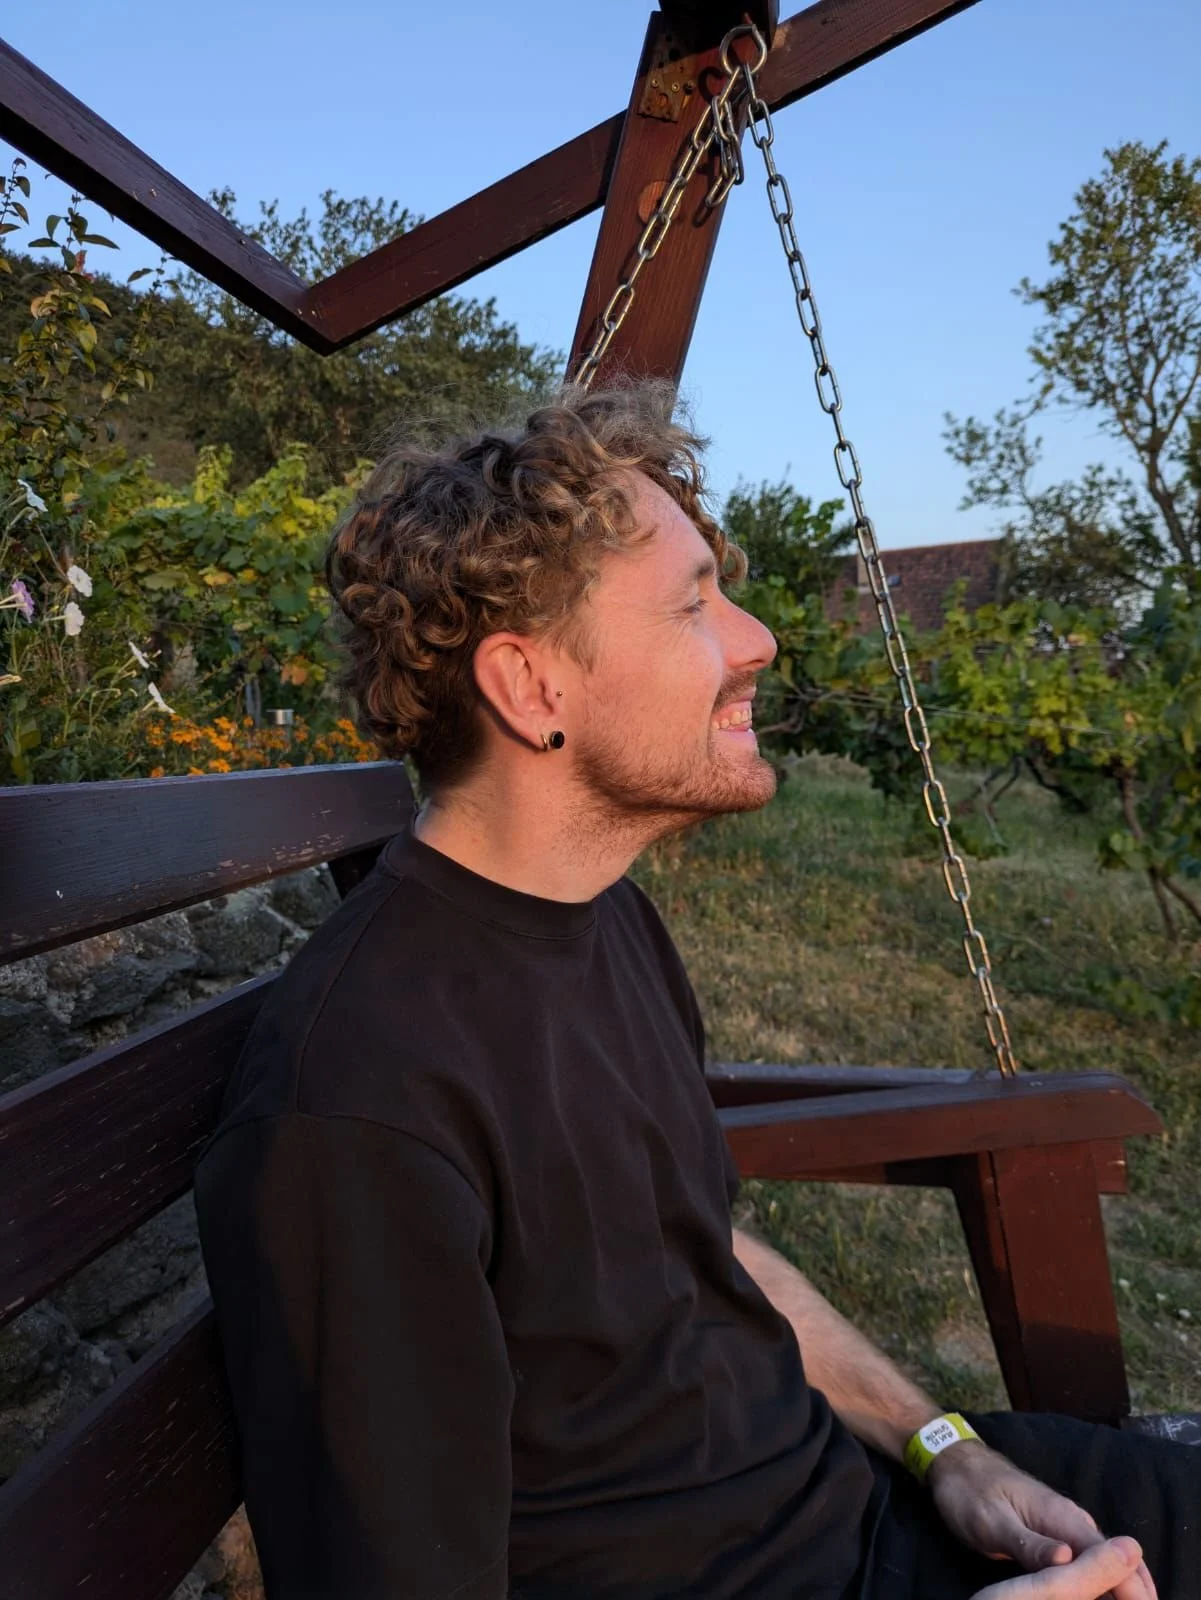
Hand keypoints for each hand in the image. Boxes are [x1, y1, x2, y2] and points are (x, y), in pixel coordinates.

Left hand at [928, 1440, 1155, 1599]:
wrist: (955, 1463)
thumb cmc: (970, 1493)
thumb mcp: (992, 1523)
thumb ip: (1030, 1544)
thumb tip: (1068, 1562)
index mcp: (1062, 1517)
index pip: (1109, 1556)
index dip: (1130, 1586)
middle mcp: (1071, 1519)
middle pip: (1114, 1560)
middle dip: (1133, 1589)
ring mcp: (1064, 1525)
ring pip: (1103, 1560)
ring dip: (1119, 1585)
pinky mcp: (1054, 1533)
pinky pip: (1087, 1560)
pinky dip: (1101, 1579)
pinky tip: (1102, 1596)